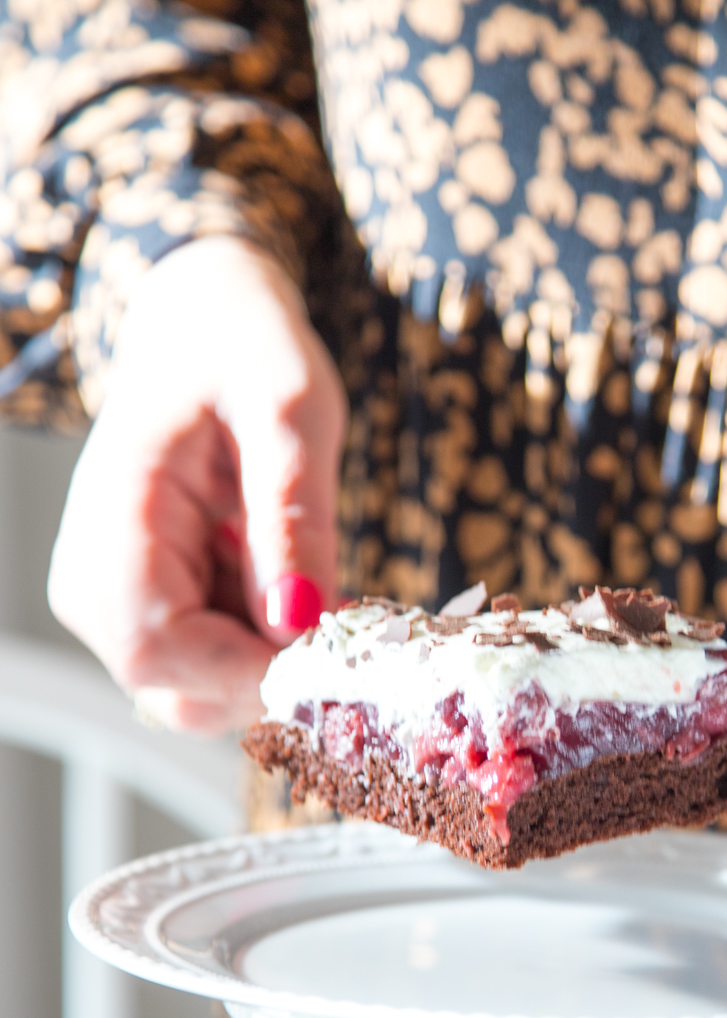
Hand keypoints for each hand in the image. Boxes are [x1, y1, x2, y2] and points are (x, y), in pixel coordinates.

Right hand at [48, 237, 345, 732]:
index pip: (161, 652)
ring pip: (203, 691)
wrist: (207, 326)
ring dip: (274, 654)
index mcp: (115, 521)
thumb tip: (298, 622)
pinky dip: (265, 641)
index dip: (252, 670)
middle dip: (273, 669)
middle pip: (182, 691)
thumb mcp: (291, 411)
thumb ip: (293, 515)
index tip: (334, 643)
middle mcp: (95, 580)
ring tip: (306, 567)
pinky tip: (285, 575)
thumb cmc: (244, 351)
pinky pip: (212, 665)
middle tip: (340, 603)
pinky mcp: (149, 609)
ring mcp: (115, 602)